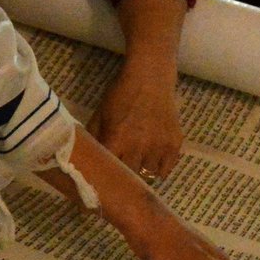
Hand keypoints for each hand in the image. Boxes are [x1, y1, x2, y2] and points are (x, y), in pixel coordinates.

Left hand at [93, 56, 184, 179]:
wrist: (150, 77)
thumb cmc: (121, 94)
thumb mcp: (100, 114)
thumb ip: (93, 139)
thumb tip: (85, 160)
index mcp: (116, 139)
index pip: (109, 171)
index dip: (106, 178)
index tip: (104, 182)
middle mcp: (138, 147)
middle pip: (130, 178)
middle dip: (124, 177)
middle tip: (121, 176)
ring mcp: (159, 147)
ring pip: (148, 176)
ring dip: (142, 174)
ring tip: (138, 167)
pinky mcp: (174, 144)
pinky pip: (166, 170)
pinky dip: (159, 169)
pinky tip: (152, 162)